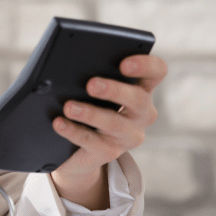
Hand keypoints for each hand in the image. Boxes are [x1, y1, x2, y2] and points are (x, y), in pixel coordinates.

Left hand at [50, 54, 166, 209]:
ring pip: (114, 123)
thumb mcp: (93, 89)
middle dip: (115, 90)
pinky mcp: (109, 152)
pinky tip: (59, 123)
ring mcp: (128, 136)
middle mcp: (141, 113)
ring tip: (68, 107)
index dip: (145, 65)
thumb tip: (68, 62)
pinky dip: (74, 131)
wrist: (76, 148)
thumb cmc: (87, 104)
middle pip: (138, 99)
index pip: (156, 72)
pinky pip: (92, 142)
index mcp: (141, 89)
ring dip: (90, 114)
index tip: (124, 64)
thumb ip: (90, 73)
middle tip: (92, 84)